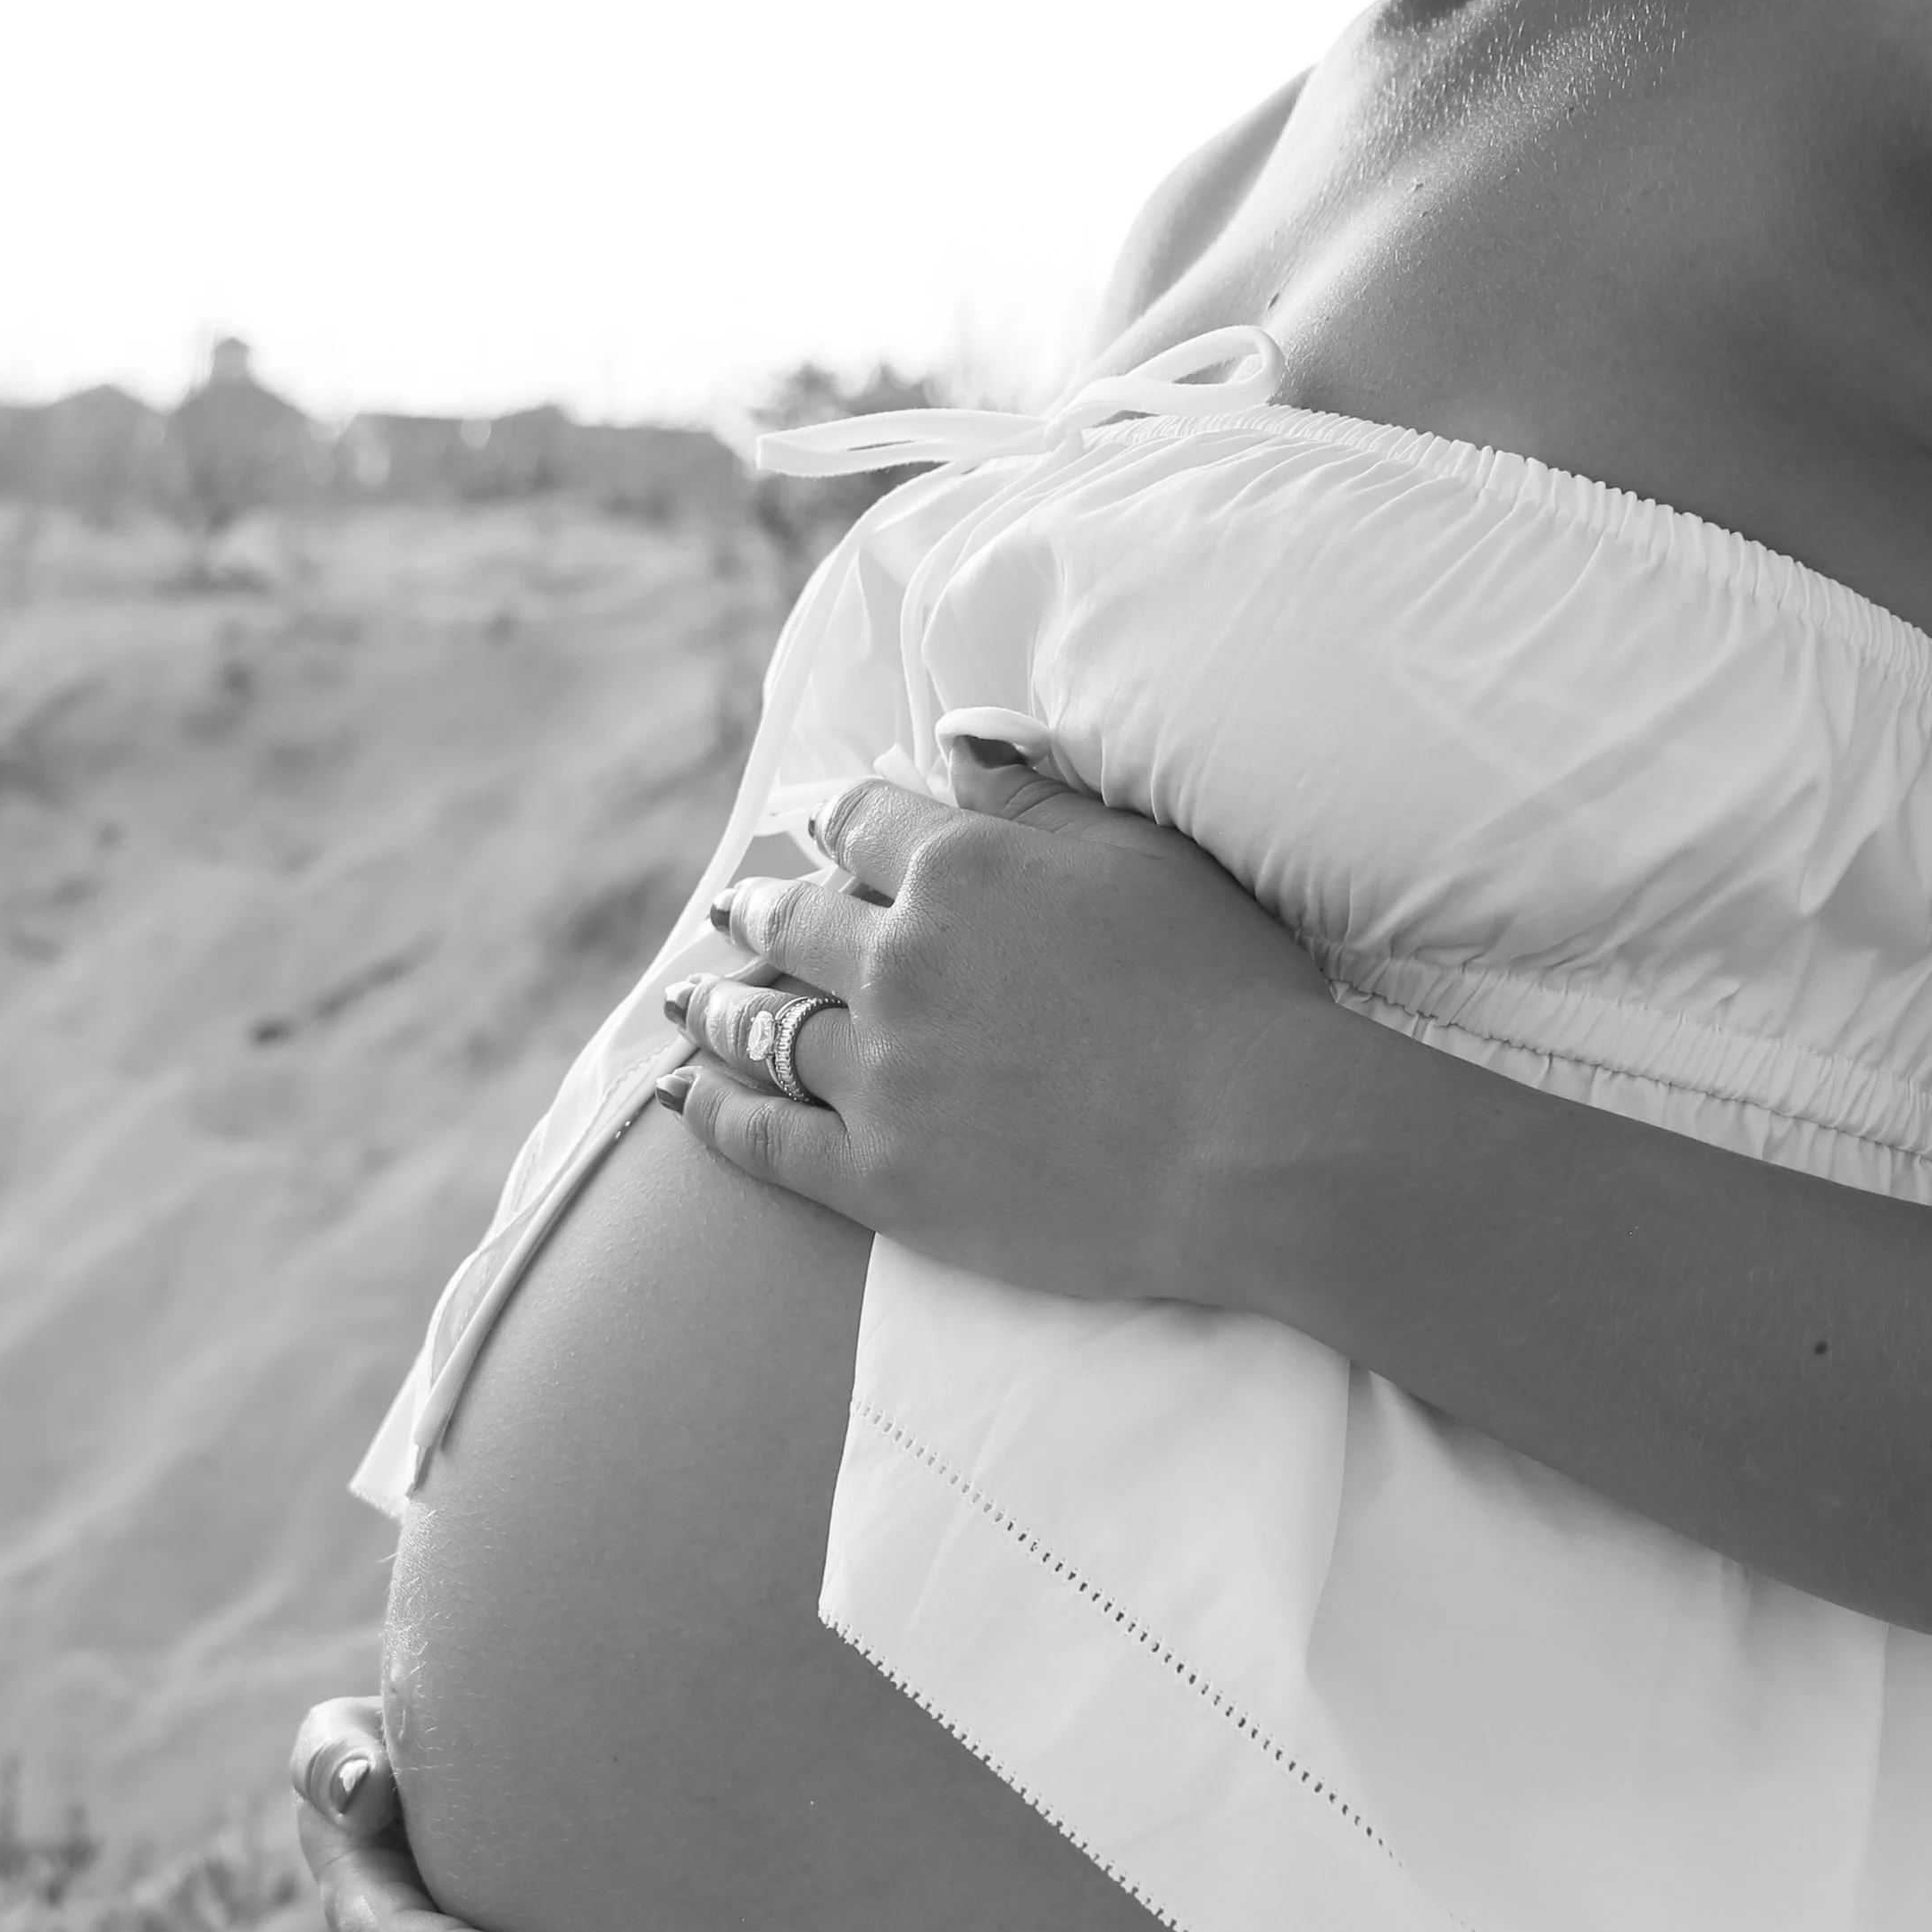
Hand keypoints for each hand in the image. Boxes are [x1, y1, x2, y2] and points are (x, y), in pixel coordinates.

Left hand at [656, 744, 1337, 1303]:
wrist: (1248, 1146)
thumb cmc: (1225, 994)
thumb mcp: (1145, 857)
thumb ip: (1040, 801)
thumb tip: (958, 753)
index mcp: (960, 870)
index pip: (867, 828)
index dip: (839, 828)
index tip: (820, 835)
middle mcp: (899, 962)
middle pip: (798, 926)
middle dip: (760, 914)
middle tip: (732, 913)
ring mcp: (881, 1075)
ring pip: (767, 1029)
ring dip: (720, 1009)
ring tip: (690, 1003)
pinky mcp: (881, 1178)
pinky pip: (768, 1140)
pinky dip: (715, 1114)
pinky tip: (683, 1098)